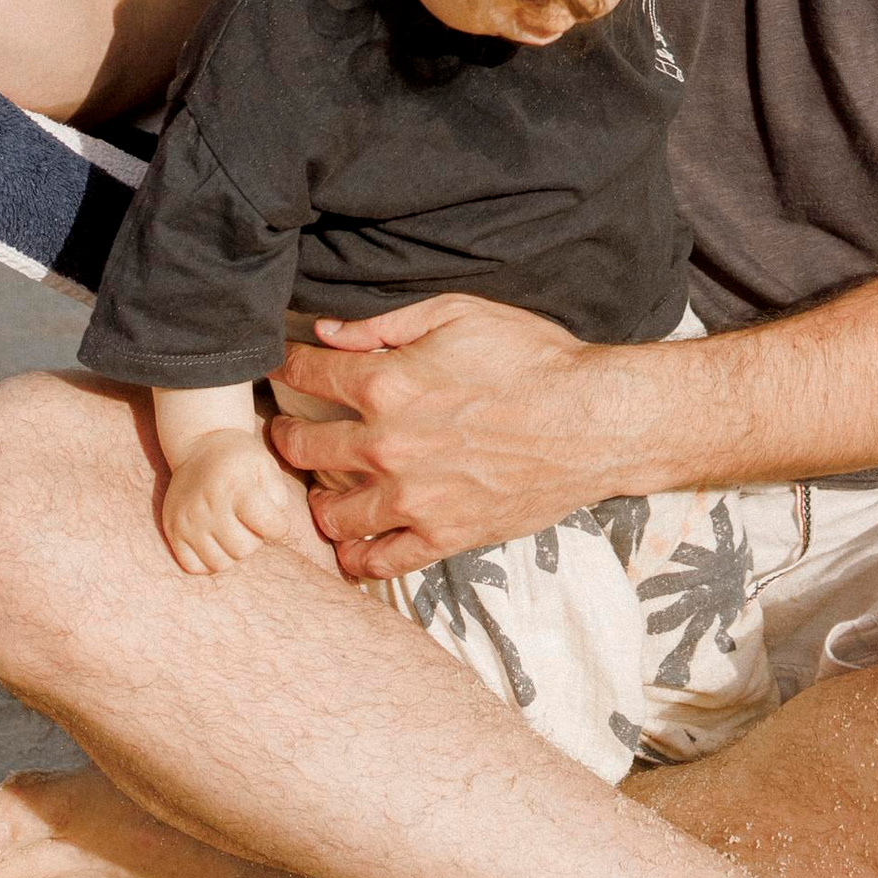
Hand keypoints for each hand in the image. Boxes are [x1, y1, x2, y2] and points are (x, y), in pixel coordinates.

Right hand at [158, 428, 311, 574]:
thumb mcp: (266, 466)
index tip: (275, 520)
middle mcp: (208, 505)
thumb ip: (278, 498)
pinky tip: (214, 540)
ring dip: (232, 552)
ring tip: (233, 530)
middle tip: (250, 523)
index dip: (279, 527)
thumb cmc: (239, 459)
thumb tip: (274, 528)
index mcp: (236, 486)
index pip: (269, 525)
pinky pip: (194, 567)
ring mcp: (187, 520)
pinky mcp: (172, 530)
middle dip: (255, 539)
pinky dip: (209, 560)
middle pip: (244, 549)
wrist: (200, 444)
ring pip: (220, 563)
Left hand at [269, 298, 663, 579]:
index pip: (306, 375)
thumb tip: (326, 332)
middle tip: (288, 431)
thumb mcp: (460, 315)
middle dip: (286, 435)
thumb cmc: (533, 359)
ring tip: (323, 488)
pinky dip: (356, 556)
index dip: (285, 365)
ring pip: (329, 514)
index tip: (283, 367)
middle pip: (302, 449)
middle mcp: (387, 447)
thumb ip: (385, 324)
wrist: (594, 420)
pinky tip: (354, 541)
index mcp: (387, 385)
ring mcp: (412, 500)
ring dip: (316, 500)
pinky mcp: (442, 537)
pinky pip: (378, 562)